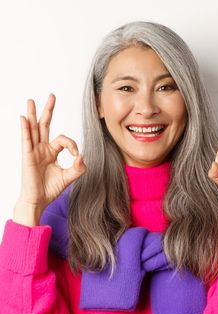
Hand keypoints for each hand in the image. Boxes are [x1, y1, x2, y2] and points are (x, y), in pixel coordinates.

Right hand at [14, 93, 85, 225]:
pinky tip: (24, 118)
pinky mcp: (27, 156)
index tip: (76, 156)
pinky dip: (25, 129)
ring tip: (31, 101)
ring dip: (33, 114)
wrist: (38, 200)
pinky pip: (26, 140)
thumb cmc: (51, 188)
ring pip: (33, 129)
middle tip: (52, 96)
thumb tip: (82, 156)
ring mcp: (33, 151)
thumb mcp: (70, 176)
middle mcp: (41, 148)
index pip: (63, 139)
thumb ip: (79, 167)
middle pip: (44, 125)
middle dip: (48, 110)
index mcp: (51, 152)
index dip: (72, 145)